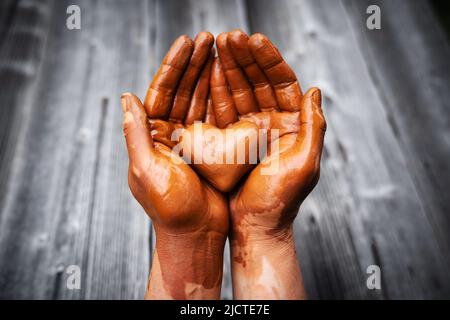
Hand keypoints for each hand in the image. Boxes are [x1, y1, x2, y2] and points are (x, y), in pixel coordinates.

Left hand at [121, 33, 227, 299]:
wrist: (196, 235)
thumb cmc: (171, 209)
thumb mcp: (147, 170)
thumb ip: (136, 134)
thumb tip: (126, 97)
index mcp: (150, 137)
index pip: (161, 93)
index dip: (173, 67)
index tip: (187, 42)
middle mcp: (168, 135)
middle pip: (181, 91)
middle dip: (193, 64)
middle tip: (209, 38)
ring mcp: (190, 141)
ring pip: (199, 101)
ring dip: (209, 75)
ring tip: (221, 50)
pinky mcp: (210, 149)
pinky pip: (216, 118)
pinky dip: (222, 98)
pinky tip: (230, 79)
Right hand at [214, 30, 325, 298]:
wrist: (255, 227)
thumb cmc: (280, 199)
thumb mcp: (304, 163)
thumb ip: (313, 126)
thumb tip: (315, 89)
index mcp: (292, 125)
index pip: (282, 83)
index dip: (269, 60)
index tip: (254, 41)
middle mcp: (272, 124)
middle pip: (258, 82)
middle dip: (244, 58)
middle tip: (229, 36)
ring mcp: (249, 131)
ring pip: (239, 91)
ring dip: (228, 67)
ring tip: (216, 44)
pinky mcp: (229, 140)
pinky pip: (223, 110)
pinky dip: (216, 90)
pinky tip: (208, 70)